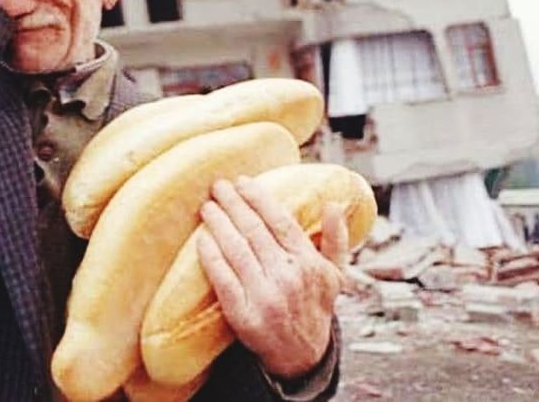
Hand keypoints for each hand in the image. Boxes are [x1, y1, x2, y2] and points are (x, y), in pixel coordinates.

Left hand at [197, 176, 347, 379]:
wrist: (302, 356)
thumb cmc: (315, 308)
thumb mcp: (335, 275)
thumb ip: (336, 238)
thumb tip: (334, 204)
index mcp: (309, 263)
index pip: (280, 222)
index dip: (259, 199)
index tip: (243, 181)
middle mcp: (287, 277)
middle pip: (254, 231)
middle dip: (234, 204)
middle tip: (218, 186)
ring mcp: (265, 296)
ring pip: (236, 250)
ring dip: (219, 224)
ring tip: (207, 207)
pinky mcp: (244, 315)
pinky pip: (223, 279)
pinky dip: (211, 256)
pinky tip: (202, 239)